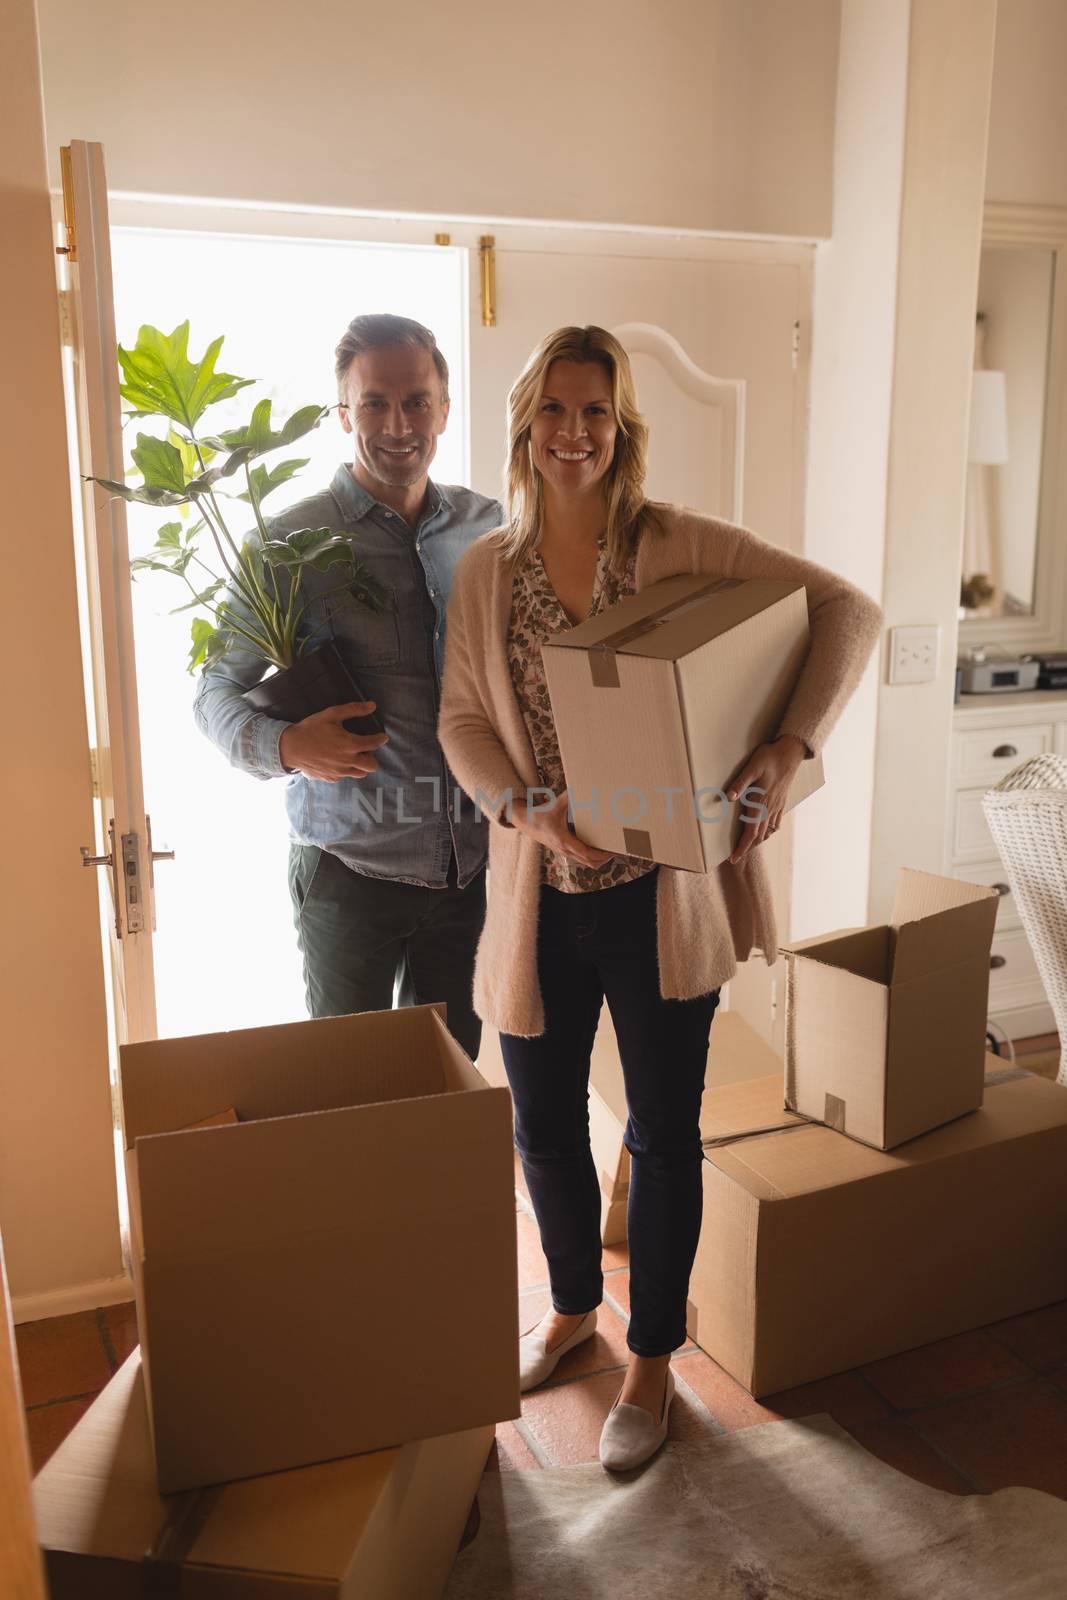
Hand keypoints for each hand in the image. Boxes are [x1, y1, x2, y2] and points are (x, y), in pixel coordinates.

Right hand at [278, 702, 387, 781]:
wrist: (289, 747)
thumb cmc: (310, 728)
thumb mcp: (331, 714)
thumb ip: (353, 710)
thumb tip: (372, 706)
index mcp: (350, 745)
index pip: (374, 744)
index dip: (380, 739)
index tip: (382, 737)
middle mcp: (347, 761)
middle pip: (372, 766)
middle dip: (372, 756)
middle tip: (365, 748)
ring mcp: (339, 772)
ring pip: (360, 774)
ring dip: (361, 765)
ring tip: (353, 755)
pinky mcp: (330, 778)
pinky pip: (345, 776)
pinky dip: (346, 769)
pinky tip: (338, 760)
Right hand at [512, 790, 615, 868]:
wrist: (524, 822)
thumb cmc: (539, 815)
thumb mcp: (555, 805)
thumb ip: (569, 797)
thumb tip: (580, 788)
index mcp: (564, 840)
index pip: (587, 854)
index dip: (601, 855)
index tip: (612, 851)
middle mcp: (564, 849)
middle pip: (589, 863)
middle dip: (604, 859)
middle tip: (616, 851)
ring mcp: (563, 851)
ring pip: (585, 862)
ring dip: (598, 859)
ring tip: (609, 850)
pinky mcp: (562, 850)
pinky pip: (580, 857)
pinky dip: (590, 856)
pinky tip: (596, 846)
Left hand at [725, 735, 806, 863]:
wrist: (791, 753)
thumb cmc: (770, 757)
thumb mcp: (752, 767)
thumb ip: (740, 783)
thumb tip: (728, 797)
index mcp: (761, 802)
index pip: (751, 832)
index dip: (742, 847)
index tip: (734, 858)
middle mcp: (770, 808)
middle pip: (759, 835)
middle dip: (747, 848)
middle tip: (735, 857)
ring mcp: (777, 806)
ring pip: (768, 831)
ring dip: (757, 841)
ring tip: (747, 847)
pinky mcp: (782, 801)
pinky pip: (776, 823)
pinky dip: (769, 832)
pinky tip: (766, 833)